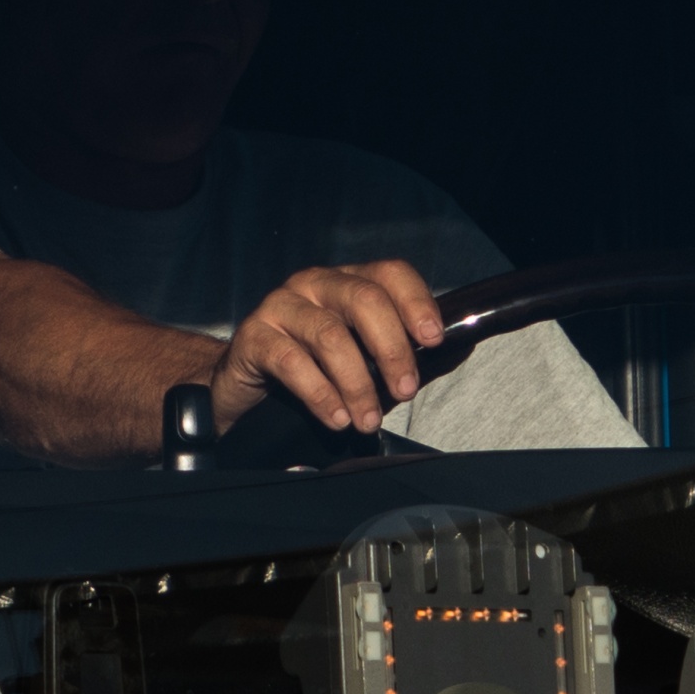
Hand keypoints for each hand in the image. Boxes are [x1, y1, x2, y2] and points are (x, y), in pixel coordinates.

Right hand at [207, 258, 450, 438]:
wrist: (244, 387)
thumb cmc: (311, 370)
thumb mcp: (359, 359)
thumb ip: (397, 355)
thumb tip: (450, 355)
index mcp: (347, 282)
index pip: (389, 274)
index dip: (416, 302)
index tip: (433, 340)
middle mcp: (315, 284)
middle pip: (363, 299)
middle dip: (391, 348)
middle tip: (404, 389)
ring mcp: (282, 305)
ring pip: (330, 335)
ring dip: (357, 383)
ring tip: (367, 419)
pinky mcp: (253, 335)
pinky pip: (291, 361)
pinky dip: (320, 394)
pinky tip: (335, 417)